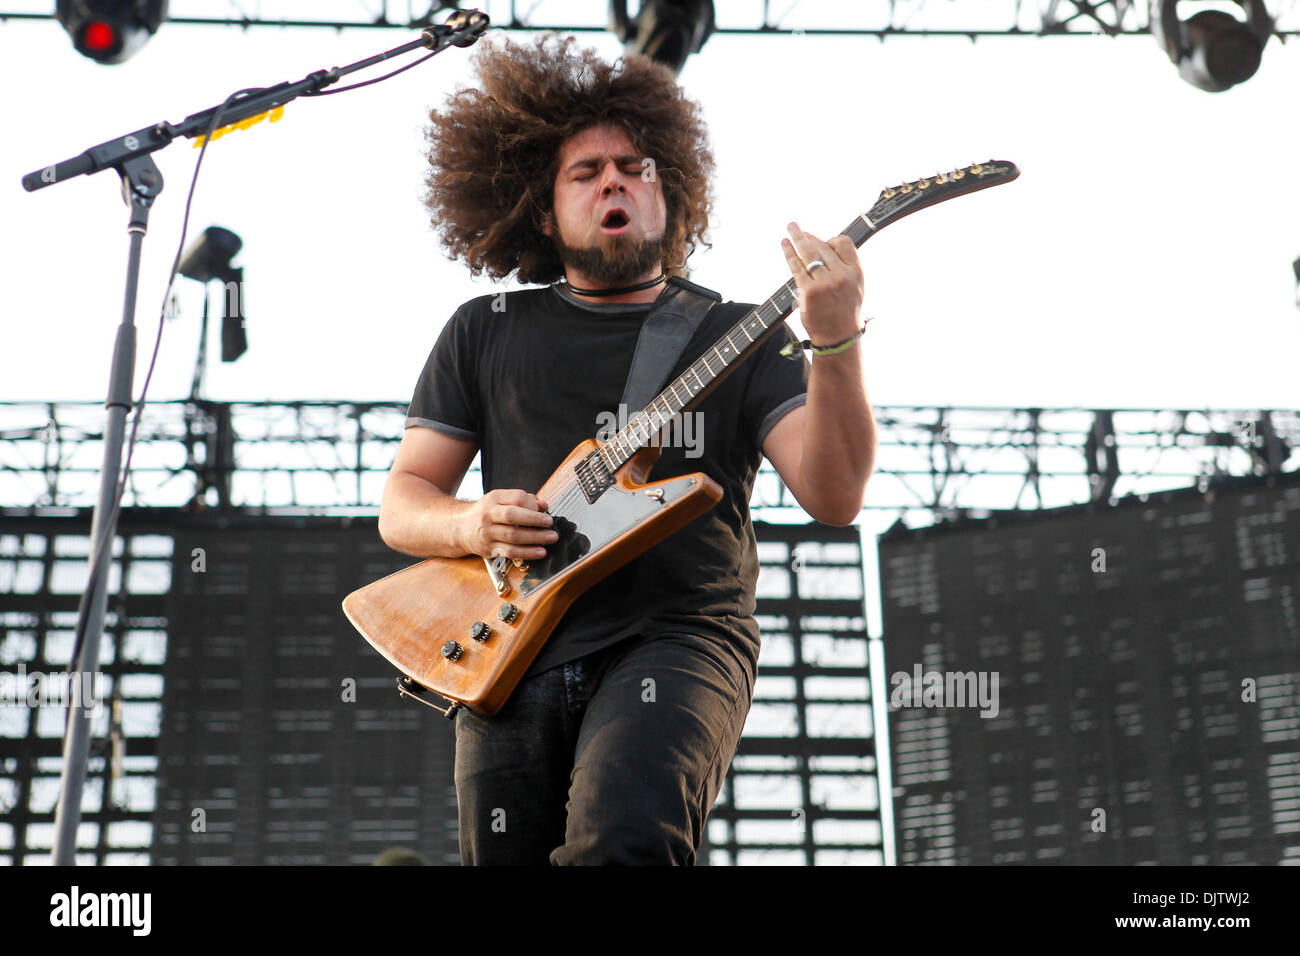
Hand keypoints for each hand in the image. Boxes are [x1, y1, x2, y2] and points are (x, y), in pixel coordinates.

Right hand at [459, 489, 555, 560]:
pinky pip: (510, 552)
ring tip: (551, 538)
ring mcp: (488, 533)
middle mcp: (489, 515)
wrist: (460, 527)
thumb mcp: (500, 500)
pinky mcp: (489, 549)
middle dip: (534, 519)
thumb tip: (544, 505)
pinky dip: (527, 553)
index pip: (516, 497)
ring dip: (535, 538)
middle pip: (513, 516)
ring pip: (513, 536)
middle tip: (549, 523)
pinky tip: (540, 552)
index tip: (545, 511)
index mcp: (494, 499)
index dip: (532, 504)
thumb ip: (522, 500)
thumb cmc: (487, 513)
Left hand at [780, 221, 864, 345]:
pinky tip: (785, 245)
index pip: (843, 243)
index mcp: (856, 272)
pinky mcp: (809, 292)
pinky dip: (789, 254)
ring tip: (790, 228)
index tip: (820, 241)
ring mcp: (825, 283)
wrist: (837, 337)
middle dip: (807, 235)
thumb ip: (844, 266)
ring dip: (797, 238)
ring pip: (808, 254)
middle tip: (795, 226)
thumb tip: (825, 245)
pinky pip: (797, 267)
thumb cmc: (844, 311)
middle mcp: (842, 276)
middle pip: (822, 247)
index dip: (830, 239)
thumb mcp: (855, 286)